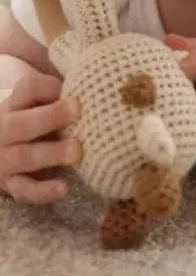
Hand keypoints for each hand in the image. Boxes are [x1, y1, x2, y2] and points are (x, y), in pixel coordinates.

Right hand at [0, 72, 80, 203]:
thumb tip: (105, 85)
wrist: (2, 152)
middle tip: (77, 110)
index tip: (74, 91)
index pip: (27, 89)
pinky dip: (42, 191)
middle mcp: (5, 130)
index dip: (48, 87)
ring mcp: (5, 159)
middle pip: (21, 124)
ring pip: (23, 156)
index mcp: (16, 104)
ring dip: (51, 154)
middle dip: (49, 117)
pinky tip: (63, 188)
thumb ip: (65, 94)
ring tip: (77, 151)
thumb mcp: (43, 103)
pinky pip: (23, 189)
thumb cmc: (38, 119)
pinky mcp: (11, 184)